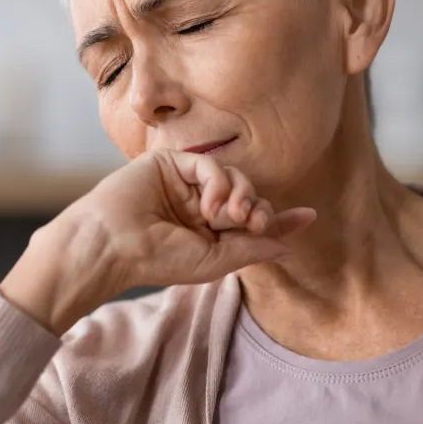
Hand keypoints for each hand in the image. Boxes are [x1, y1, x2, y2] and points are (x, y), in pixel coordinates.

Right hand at [1, 149, 315, 334]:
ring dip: (240, 196)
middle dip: (257, 209)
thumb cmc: (157, 259)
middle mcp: (197, 205)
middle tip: (251, 222)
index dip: (279, 219)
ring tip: (228, 216)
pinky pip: (210, 163)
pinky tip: (209, 204)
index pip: (250, 220)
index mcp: (206, 231)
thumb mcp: (215, 260)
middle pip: (247, 196)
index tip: (309, 217)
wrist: (113, 245)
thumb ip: (252, 248)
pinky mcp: (170, 163)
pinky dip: (217, 182)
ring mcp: (184, 183)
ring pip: (233, 177)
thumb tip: (288, 246)